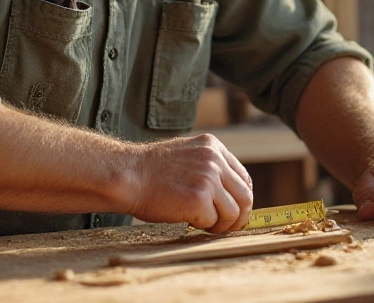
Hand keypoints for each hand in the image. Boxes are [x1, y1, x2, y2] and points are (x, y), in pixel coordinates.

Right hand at [124, 133, 252, 232]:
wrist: (127, 176)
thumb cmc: (150, 171)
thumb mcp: (185, 155)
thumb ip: (208, 167)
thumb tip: (227, 192)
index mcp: (212, 146)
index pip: (243, 177)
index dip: (240, 198)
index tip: (233, 211)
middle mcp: (214, 160)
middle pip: (245, 196)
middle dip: (238, 217)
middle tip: (225, 227)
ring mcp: (208, 179)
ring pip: (233, 212)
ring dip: (221, 224)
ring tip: (204, 224)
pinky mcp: (199, 199)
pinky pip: (213, 221)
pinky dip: (203, 226)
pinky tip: (189, 221)